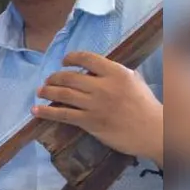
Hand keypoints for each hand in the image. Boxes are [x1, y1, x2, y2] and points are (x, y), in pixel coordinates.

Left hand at [32, 51, 162, 163]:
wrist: (154, 131)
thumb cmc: (145, 105)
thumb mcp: (133, 80)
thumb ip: (113, 73)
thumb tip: (91, 69)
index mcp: (116, 73)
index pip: (87, 58)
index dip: (71, 58)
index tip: (64, 61)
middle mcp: (103, 86)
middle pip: (70, 77)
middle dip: (54, 77)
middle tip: (47, 80)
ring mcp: (95, 104)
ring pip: (63, 94)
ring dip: (47, 91)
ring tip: (40, 91)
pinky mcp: (90, 122)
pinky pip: (63, 114)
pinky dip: (46, 111)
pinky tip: (36, 110)